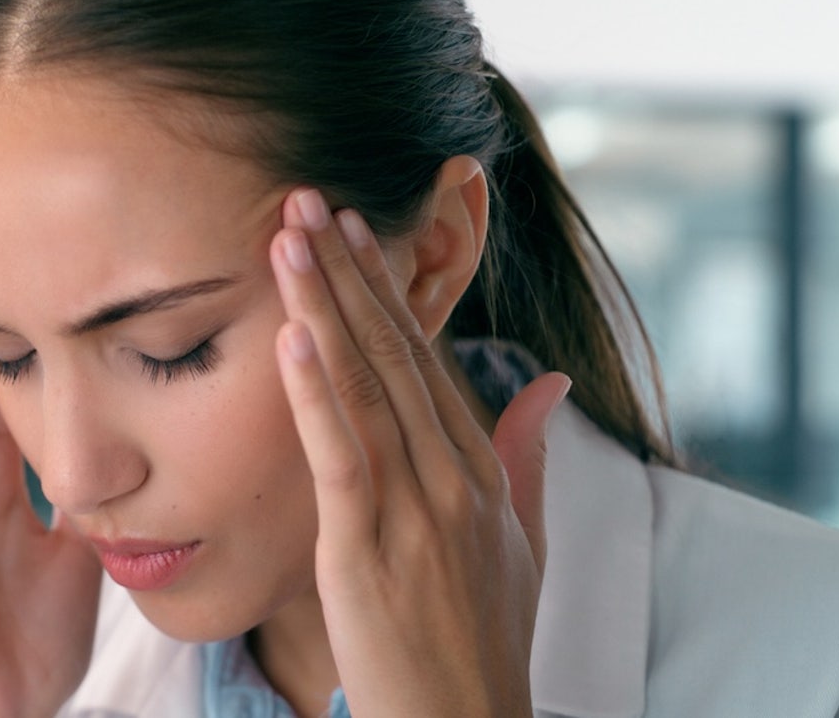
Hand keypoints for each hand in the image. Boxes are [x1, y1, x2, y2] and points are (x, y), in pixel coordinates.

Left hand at [268, 189, 570, 716]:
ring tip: (290, 238)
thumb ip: (525, 455)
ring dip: (324, 305)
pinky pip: (341, 454)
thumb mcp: (518, 540)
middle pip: (394, 353)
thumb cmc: (482, 637)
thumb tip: (548, 385)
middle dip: (349, 271)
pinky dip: (315, 390)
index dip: (387, 289)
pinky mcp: (369, 548)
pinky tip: (292, 334)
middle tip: (309, 199)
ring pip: (365, 387)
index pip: (425, 358)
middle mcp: (453, 477)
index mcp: (480, 469)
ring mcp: (416, 510)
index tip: (354, 230)